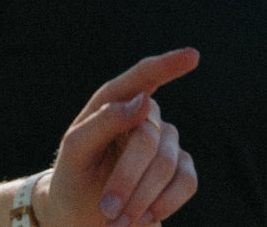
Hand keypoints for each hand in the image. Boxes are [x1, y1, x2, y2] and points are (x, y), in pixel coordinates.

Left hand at [33, 48, 198, 226]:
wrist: (79, 214)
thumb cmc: (73, 173)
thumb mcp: (76, 147)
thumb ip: (104, 119)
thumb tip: (143, 100)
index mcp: (113, 101)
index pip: (144, 76)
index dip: (169, 64)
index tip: (192, 55)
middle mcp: (143, 116)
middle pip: (149, 137)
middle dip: (128, 177)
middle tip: (107, 209)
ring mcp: (165, 142)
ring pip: (168, 162)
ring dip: (142, 196)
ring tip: (117, 220)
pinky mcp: (180, 171)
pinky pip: (187, 181)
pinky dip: (165, 203)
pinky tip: (145, 216)